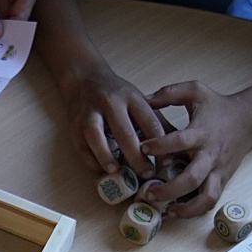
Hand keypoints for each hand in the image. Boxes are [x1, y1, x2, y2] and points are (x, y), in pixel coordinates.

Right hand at [55, 46, 170, 178]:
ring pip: (96, 137)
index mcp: (131, 97)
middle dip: (137, 157)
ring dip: (107, 156)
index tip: (165, 162)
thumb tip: (176, 149)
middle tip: (147, 173)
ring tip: (117, 171)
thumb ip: (156, 122)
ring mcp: (89, 113)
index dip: (160, 145)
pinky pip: (82, 146)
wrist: (84, 79)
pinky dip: (91, 160)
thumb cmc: (117, 95)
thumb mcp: (139, 101)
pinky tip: (102, 170)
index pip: (149, 122)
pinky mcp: (74, 124)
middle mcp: (110, 103)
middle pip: (124, 132)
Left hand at [140, 79, 251, 216]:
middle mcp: (211, 155)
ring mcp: (218, 171)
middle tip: (149, 192)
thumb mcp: (195, 90)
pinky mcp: (223, 180)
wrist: (249, 119)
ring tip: (166, 211)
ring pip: (206, 198)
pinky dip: (194, 211)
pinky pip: (210, 201)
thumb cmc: (218, 106)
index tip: (143, 147)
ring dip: (185, 209)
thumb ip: (169, 93)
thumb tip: (143, 99)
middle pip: (192, 179)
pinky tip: (177, 211)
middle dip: (169, 189)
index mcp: (202, 133)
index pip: (180, 141)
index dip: (160, 146)